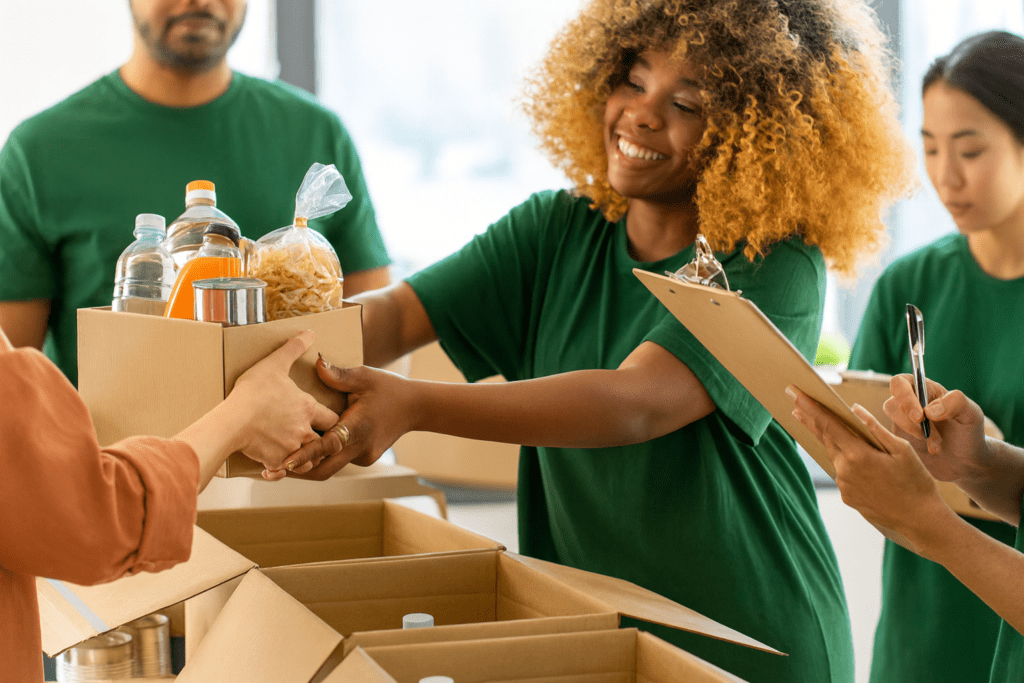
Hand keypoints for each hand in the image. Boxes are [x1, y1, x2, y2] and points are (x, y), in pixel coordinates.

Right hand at [223, 331, 339, 470]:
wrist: (233, 421)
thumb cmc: (253, 392)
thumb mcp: (274, 364)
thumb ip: (293, 348)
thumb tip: (310, 333)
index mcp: (308, 408)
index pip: (332, 417)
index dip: (331, 419)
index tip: (327, 419)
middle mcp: (305, 431)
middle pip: (325, 442)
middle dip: (322, 442)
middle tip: (316, 440)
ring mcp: (291, 449)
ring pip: (308, 460)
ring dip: (304, 458)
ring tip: (296, 453)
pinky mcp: (275, 462)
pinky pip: (283, 471)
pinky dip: (280, 471)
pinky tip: (273, 467)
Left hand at [263, 356, 416, 480]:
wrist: (415, 408)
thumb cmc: (389, 389)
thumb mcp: (364, 377)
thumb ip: (338, 375)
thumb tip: (317, 363)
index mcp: (358, 428)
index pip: (327, 446)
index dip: (304, 455)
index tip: (283, 464)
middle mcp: (360, 448)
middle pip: (323, 469)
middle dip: (297, 472)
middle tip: (270, 471)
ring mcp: (363, 457)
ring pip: (330, 468)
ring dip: (308, 466)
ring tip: (281, 465)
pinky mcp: (364, 458)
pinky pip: (339, 461)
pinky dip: (324, 458)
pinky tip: (307, 451)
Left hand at [789, 385, 955, 554]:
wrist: (920, 520)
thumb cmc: (916, 481)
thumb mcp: (902, 450)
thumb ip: (874, 428)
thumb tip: (854, 409)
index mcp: (858, 455)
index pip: (828, 424)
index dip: (809, 407)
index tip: (794, 393)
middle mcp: (845, 470)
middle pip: (825, 438)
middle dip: (810, 419)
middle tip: (794, 403)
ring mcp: (844, 485)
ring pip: (834, 455)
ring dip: (826, 439)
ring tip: (812, 422)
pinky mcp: (847, 497)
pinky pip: (842, 473)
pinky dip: (844, 461)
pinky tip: (848, 456)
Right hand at [883, 374, 988, 482]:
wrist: (966, 460)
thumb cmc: (969, 432)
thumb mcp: (972, 413)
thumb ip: (955, 403)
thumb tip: (929, 410)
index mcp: (924, 389)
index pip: (900, 382)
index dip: (905, 398)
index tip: (920, 417)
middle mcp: (910, 402)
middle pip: (891, 404)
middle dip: (907, 421)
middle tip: (925, 434)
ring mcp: (902, 421)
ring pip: (892, 422)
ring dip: (913, 433)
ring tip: (936, 443)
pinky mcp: (900, 438)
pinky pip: (890, 438)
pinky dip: (909, 445)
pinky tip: (931, 449)